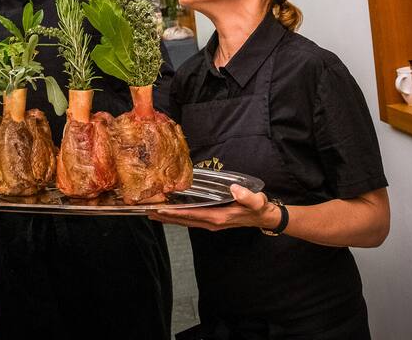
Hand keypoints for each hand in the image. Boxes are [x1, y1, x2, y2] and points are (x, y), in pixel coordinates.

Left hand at [148, 184, 280, 231]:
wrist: (264, 217)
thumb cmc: (259, 208)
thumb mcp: (256, 201)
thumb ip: (247, 196)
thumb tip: (234, 188)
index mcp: (218, 217)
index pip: (192, 215)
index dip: (176, 212)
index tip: (161, 209)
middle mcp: (211, 222)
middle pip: (183, 220)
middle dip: (165, 216)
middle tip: (147, 211)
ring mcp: (210, 223)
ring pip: (185, 221)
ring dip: (169, 218)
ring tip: (152, 213)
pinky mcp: (211, 221)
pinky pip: (190, 219)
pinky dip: (178, 217)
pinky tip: (169, 212)